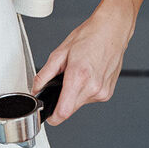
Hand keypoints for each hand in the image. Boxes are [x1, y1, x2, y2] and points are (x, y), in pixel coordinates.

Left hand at [31, 0, 135, 125]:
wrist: (112, 30)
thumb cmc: (89, 37)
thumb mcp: (59, 53)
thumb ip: (44, 74)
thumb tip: (35, 88)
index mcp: (79, 77)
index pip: (63, 112)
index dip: (52, 117)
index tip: (47, 116)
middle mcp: (93, 88)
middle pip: (70, 109)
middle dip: (60, 101)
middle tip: (60, 83)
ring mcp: (103, 92)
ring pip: (79, 104)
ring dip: (73, 94)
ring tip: (76, 74)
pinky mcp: (108, 93)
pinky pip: (89, 98)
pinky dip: (83, 91)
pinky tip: (86, 76)